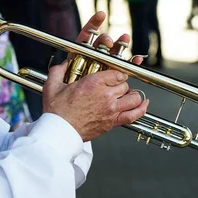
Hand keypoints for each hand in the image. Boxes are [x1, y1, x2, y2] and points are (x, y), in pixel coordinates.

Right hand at [42, 12, 149, 141]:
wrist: (60, 132)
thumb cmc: (56, 112)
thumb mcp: (52, 86)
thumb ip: (58, 71)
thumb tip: (62, 64)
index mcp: (93, 83)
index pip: (116, 72)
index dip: (117, 73)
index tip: (114, 75)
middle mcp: (106, 95)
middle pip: (125, 84)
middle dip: (121, 84)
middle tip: (116, 87)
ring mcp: (112, 109)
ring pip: (133, 97)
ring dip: (133, 94)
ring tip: (130, 94)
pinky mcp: (113, 122)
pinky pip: (134, 114)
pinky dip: (141, 108)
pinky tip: (144, 103)